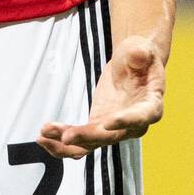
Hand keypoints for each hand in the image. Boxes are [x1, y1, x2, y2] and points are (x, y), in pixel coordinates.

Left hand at [37, 35, 164, 158]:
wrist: (132, 64)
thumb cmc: (141, 56)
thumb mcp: (142, 50)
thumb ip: (140, 54)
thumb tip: (139, 54)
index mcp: (150, 105)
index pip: (140, 117)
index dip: (126, 122)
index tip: (108, 122)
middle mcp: (133, 124)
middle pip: (110, 136)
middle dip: (87, 137)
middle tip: (66, 136)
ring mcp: (113, 129)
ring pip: (90, 144)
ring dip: (67, 144)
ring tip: (44, 136)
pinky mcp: (97, 127)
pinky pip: (80, 140)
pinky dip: (61, 142)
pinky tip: (43, 136)